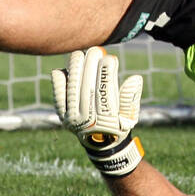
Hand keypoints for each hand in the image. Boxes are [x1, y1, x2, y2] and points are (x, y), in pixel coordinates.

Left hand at [52, 47, 144, 175]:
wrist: (100, 144)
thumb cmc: (118, 124)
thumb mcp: (130, 115)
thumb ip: (131, 98)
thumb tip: (135, 79)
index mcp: (107, 121)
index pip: (105, 92)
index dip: (107, 74)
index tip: (109, 58)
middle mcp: (87, 121)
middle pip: (87, 88)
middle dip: (91, 66)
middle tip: (95, 50)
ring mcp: (72, 119)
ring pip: (73, 89)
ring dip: (75, 70)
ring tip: (79, 54)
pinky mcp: (62, 116)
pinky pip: (59, 97)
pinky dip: (59, 82)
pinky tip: (63, 69)